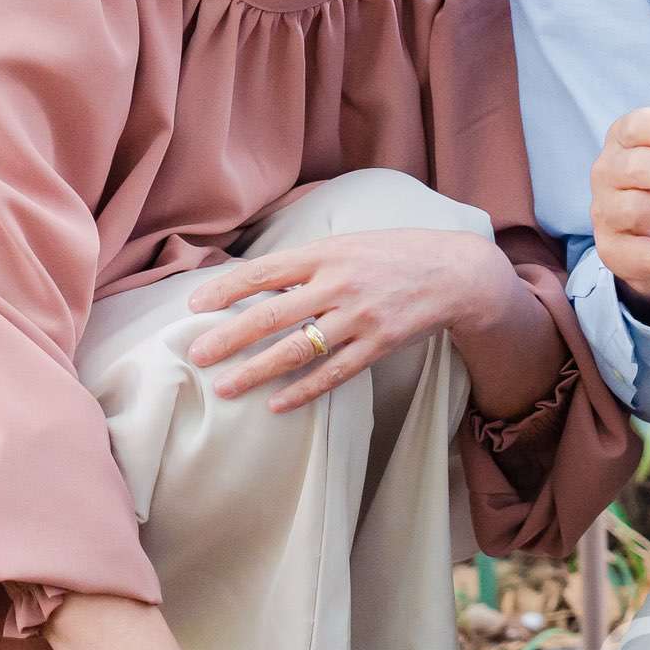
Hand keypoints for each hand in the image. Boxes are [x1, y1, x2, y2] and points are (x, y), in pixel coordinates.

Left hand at [187, 228, 521, 411]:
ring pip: (298, 350)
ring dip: (257, 371)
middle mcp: (339, 284)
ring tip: (226, 388)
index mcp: (326, 254)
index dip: (226, 288)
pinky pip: (335, 373)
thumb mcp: (349, 244)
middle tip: (197, 355)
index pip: (264, 272)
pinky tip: (278, 405)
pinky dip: (304, 391)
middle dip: (229, 337)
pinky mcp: (380, 344)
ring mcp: (360, 317)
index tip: (193, 305)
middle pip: (272, 315)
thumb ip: (307, 262)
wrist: (456, 272)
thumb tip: (255, 283)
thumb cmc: (396, 255)